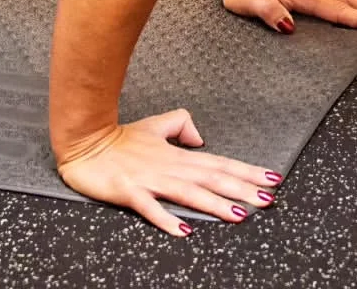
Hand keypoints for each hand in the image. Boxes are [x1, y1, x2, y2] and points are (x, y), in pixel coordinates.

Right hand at [56, 110, 280, 232]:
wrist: (85, 141)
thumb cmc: (120, 137)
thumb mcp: (156, 125)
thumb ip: (181, 126)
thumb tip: (199, 138)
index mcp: (178, 155)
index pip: (220, 164)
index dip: (246, 171)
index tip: (271, 178)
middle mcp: (170, 167)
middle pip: (213, 179)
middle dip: (243, 189)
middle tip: (268, 198)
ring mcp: (150, 180)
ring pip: (190, 193)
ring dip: (216, 205)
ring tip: (240, 215)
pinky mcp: (129, 191)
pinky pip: (152, 208)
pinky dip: (169, 219)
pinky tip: (185, 231)